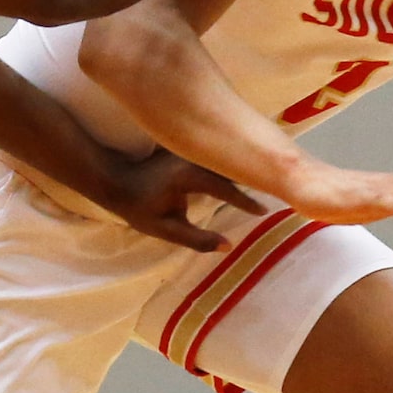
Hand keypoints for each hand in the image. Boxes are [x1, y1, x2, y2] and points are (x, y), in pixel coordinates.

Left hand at [91, 150, 260, 252]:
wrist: (114, 177)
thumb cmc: (137, 206)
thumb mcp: (164, 229)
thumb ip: (196, 239)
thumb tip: (229, 246)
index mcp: (190, 175)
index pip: (227, 188)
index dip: (247, 201)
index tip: (264, 211)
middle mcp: (194, 157)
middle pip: (231, 165)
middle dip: (253, 174)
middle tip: (279, 185)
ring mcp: (191, 149)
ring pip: (225, 157)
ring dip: (243, 165)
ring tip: (266, 175)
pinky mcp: (189, 146)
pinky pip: (215, 153)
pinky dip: (229, 159)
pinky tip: (243, 163)